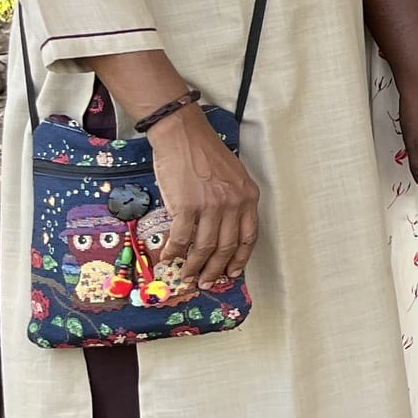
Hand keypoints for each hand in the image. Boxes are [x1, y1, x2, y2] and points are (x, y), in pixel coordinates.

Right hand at [147, 105, 261, 288]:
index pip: (249, 236)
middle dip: (216, 269)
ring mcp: (211, 206)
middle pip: (227, 247)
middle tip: (207, 283)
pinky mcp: (187, 206)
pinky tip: (169, 257)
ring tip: (188, 277)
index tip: (232, 272)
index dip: (239, 258)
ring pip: (205, 248)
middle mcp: (234, 203)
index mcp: (248, 197)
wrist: (183, 135)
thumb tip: (221, 230)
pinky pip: (182, 237)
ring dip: (195, 267)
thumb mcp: (233, 177)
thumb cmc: (205, 153)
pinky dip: (175, 251)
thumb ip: (232, 202)